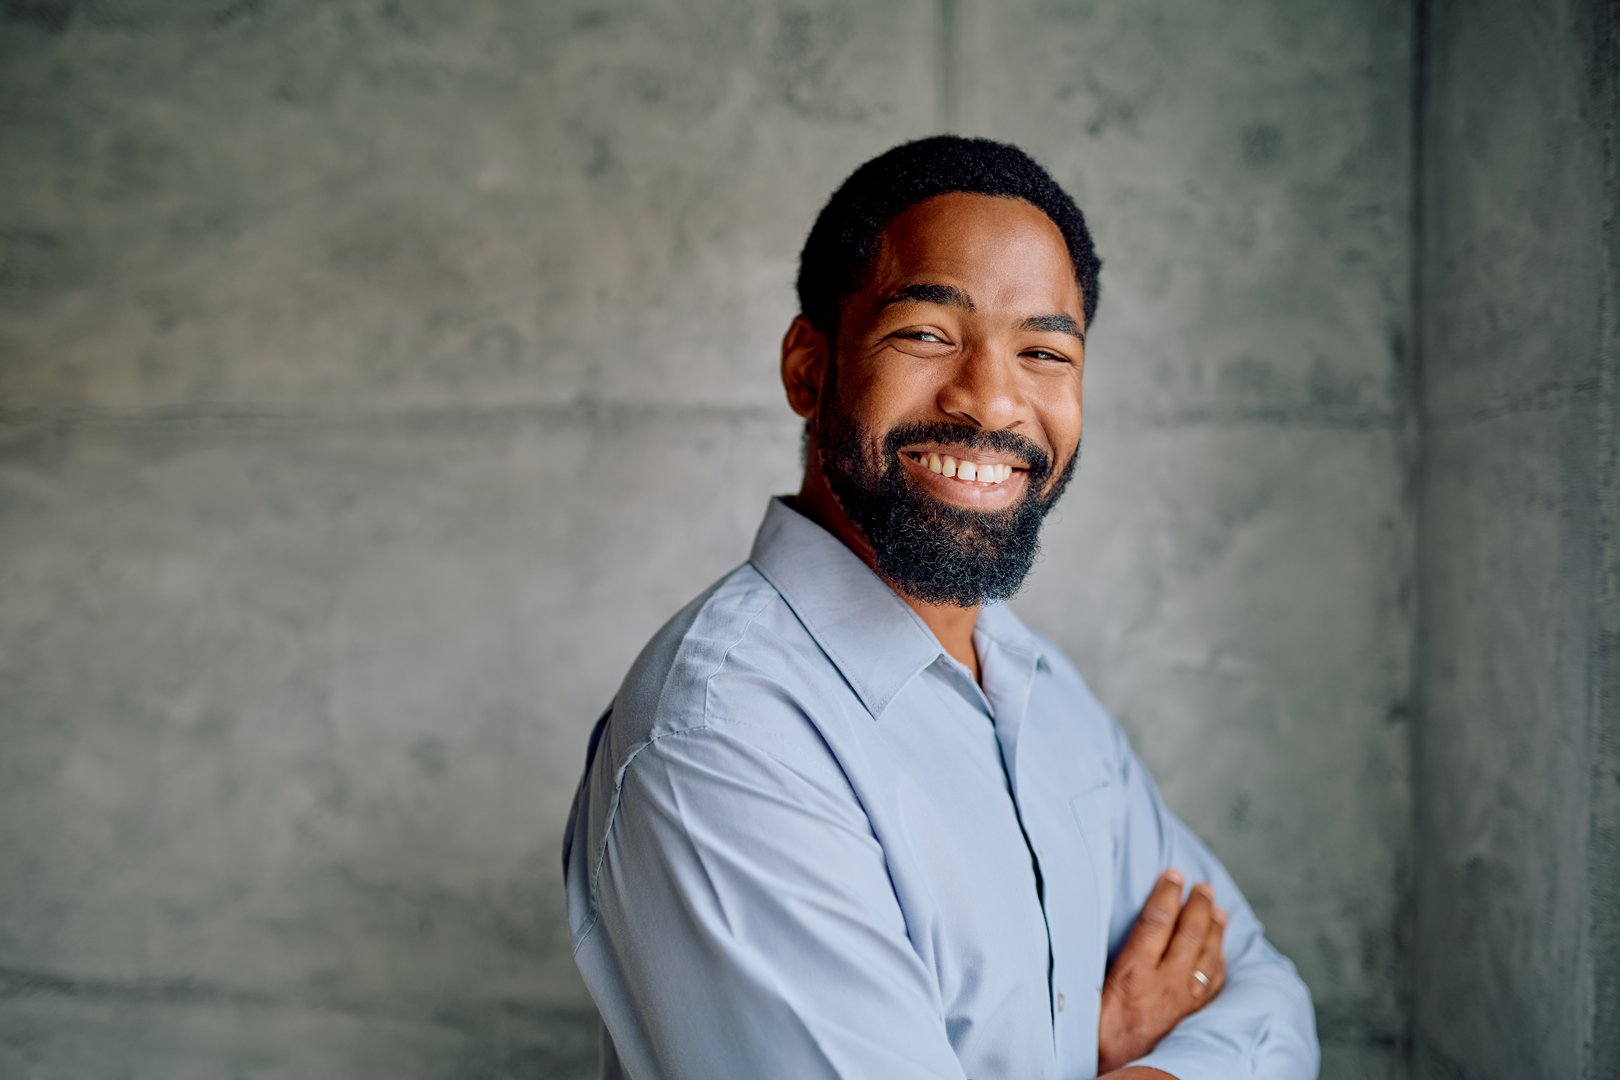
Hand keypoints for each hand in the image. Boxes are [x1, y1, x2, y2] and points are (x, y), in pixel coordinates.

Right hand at [1096, 869, 1226, 1073]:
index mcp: (1134, 973)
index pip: (1157, 921)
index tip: (1173, 874)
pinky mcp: (1190, 1017)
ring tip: (1217, 910)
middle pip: (1189, 934)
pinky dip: (1218, 962)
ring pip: (1207, 958)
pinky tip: (1219, 952)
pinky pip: (1213, 984)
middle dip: (1198, 905)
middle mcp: (1164, 984)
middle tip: (1203, 886)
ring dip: (1214, 930)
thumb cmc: (1094, 1031)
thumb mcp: (1090, 989)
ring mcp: (1182, 1002)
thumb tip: (1101, 927)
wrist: (1115, 1070)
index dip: (1167, 893)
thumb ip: (1107, 959)